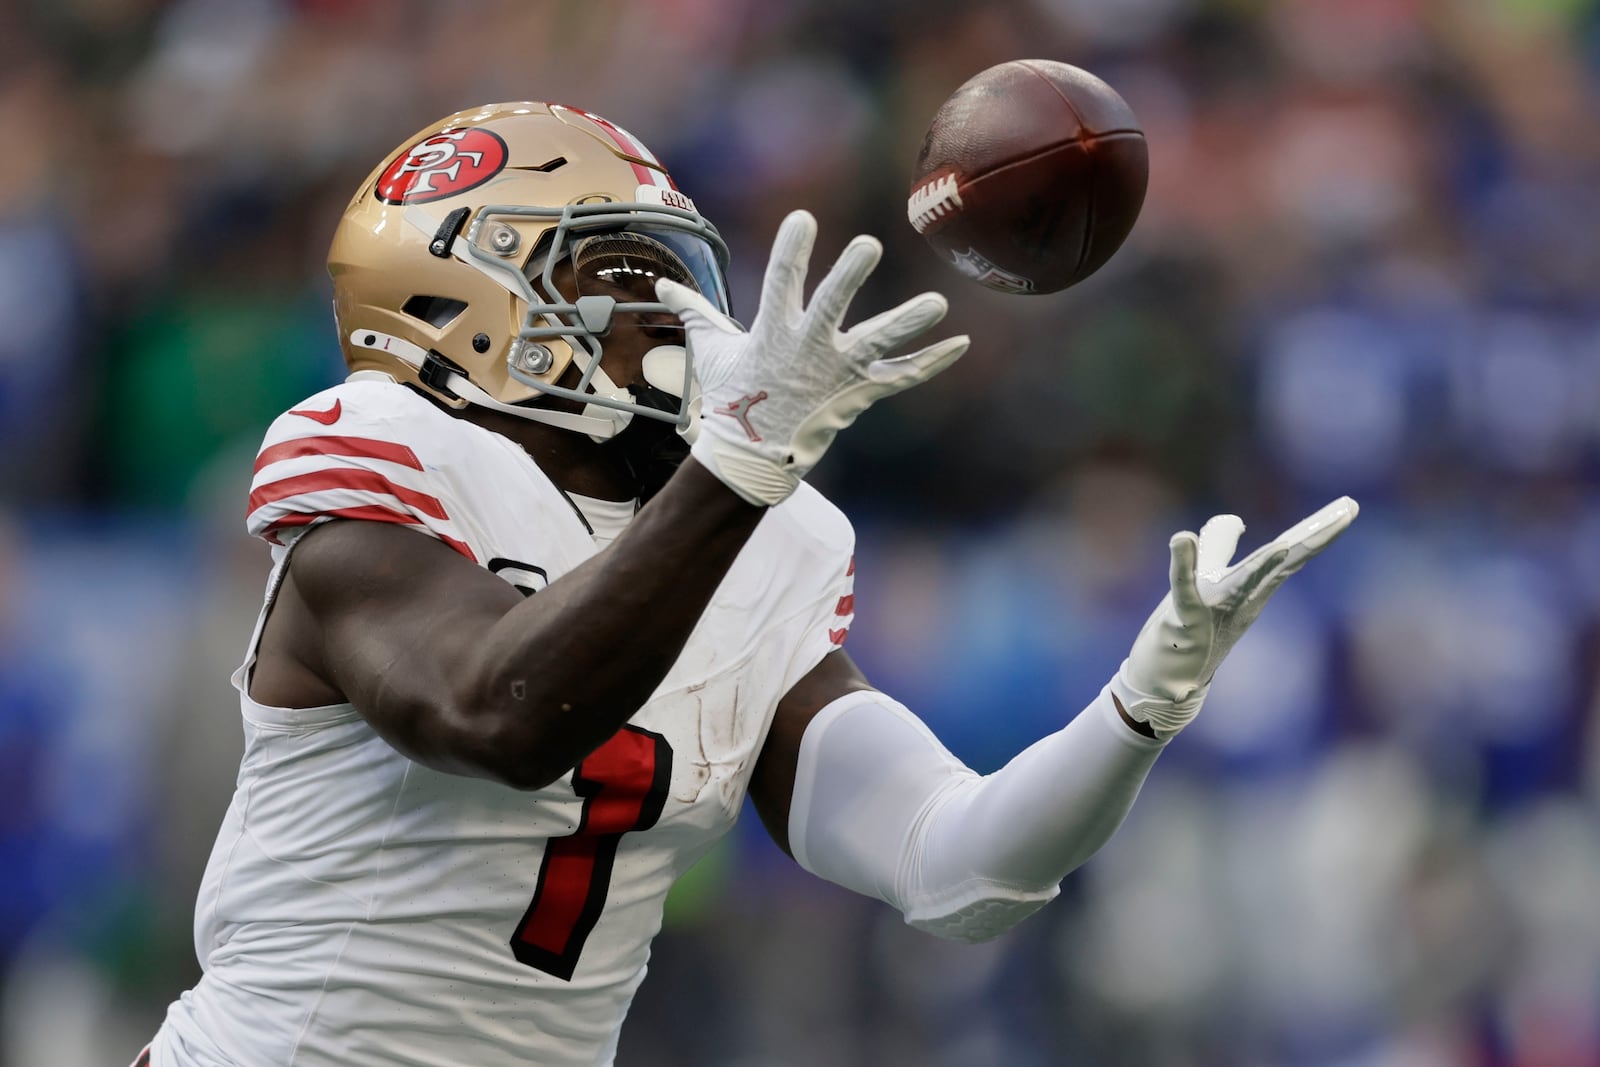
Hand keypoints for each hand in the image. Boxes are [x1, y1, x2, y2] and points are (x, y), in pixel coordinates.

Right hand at [655, 210, 968, 504]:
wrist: (754, 457)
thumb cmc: (734, 399)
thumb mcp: (712, 352)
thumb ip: (694, 312)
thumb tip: (662, 288)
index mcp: (772, 333)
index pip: (780, 283)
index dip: (791, 251)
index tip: (803, 219)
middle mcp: (807, 350)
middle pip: (830, 308)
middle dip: (849, 277)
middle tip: (869, 245)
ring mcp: (837, 373)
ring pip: (877, 345)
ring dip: (908, 324)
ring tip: (938, 302)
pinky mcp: (858, 394)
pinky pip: (900, 378)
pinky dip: (931, 363)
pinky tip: (960, 343)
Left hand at [1111, 496, 1358, 738]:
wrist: (1164, 683)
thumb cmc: (1191, 629)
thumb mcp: (1206, 578)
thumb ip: (1219, 547)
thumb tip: (1234, 518)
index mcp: (1252, 586)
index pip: (1290, 553)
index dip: (1317, 530)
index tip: (1348, 507)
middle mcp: (1241, 598)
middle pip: (1282, 563)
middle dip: (1313, 537)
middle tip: (1347, 511)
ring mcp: (1214, 611)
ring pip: (1242, 581)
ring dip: (1262, 566)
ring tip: (1284, 545)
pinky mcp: (1181, 621)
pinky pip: (1182, 589)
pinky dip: (1183, 564)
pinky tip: (1182, 538)